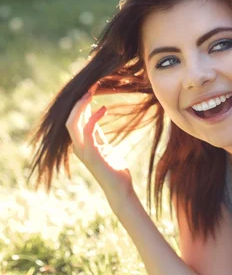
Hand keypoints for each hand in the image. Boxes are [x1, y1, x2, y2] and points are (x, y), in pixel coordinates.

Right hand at [65, 89, 133, 203]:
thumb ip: (96, 132)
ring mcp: (82, 150)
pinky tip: (104, 108)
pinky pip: (88, 129)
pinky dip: (94, 116)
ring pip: (73, 121)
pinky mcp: (91, 152)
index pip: (73, 118)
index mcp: (79, 143)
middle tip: (92, 85)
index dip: (80, 102)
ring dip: (82, 104)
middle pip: (69, 117)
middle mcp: (77, 146)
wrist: (120, 189)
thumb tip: (94, 113)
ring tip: (93, 91)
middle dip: (79, 100)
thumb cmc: (114, 168)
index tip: (90, 88)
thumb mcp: (104, 145)